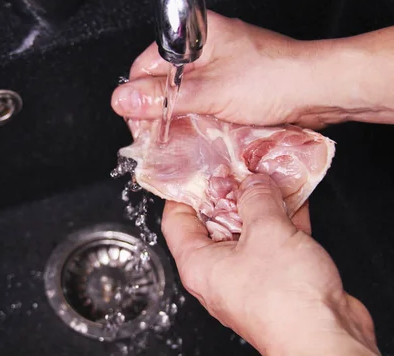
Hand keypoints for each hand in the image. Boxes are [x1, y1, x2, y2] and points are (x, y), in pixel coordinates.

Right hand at [112, 11, 393, 127]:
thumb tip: (123, 100)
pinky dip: (198, 122)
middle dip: (159, 111)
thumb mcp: (209, 91)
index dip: (138, 95)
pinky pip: (203, 105)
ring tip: (177, 141)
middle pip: (164, 82)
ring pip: (184, 97)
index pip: (148, 64)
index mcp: (197, 36)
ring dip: (179, 119)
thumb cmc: (273, 79)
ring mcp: (220, 70)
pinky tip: (197, 138)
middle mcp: (206, 50)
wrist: (319, 92)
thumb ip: (163, 97)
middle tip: (158, 138)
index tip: (138, 123)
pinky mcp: (232, 89)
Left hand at [162, 174, 379, 354]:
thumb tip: (252, 182)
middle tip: (240, 166)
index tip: (196, 168)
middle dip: (230, 192)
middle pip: (215, 222)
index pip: (176, 220)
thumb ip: (257, 198)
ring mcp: (248, 277)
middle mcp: (218, 272)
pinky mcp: (277, 280)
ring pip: (249, 230)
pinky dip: (283, 220)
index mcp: (198, 264)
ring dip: (261, 203)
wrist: (327, 341)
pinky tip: (295, 198)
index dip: (185, 190)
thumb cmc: (286, 302)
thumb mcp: (266, 232)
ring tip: (269, 174)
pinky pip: (274, 242)